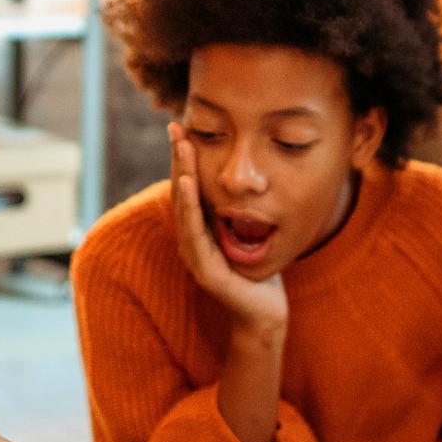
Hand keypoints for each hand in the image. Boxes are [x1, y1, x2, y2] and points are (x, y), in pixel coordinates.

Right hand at [169, 123, 288, 335]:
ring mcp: (196, 256)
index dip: (184, 159)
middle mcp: (192, 241)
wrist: (266, 314)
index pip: (189, 189)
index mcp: (201, 231)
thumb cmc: (258, 272)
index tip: (182, 127)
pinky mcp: (206, 271)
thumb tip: (246, 177)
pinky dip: (189, 206)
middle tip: (176, 127)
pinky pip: (195, 233)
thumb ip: (239, 211)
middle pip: (182, 193)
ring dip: (181, 175)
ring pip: (184, 210)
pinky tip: (189, 182)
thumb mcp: (249, 233)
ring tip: (182, 147)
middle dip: (179, 159)